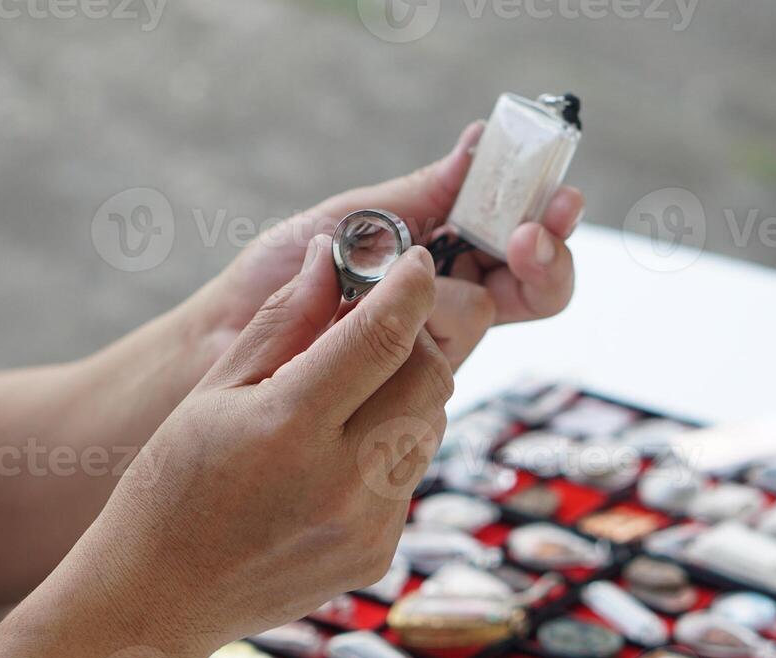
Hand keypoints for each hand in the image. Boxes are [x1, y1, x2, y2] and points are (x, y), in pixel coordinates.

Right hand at [71, 235, 449, 656]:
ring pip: (429, 427)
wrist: (157, 598)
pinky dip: (387, 448)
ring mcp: (366, 526)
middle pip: (429, 379)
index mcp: (288, 429)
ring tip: (343, 398)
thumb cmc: (171, 486)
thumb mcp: (211, 393)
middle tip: (372, 332)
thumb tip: (330, 260)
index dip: (409, 287)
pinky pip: (409, 476)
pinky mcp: (377, 554)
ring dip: (402, 394)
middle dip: (412, 340)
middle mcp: (340, 482)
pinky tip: (331, 459)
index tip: (414, 262)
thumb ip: (282, 323)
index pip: (383, 338)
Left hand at [187, 122, 581, 371]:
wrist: (217, 343)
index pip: (519, 243)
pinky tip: (398, 322)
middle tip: (530, 236)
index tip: (558, 199)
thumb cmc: (275, 277)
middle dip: (541, 257)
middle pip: (532, 288)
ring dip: (458, 289)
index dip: (547, 221)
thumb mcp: (352, 220)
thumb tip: (480, 142)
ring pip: (483, 320)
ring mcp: (427, 352)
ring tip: (413, 272)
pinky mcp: (403, 397)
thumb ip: (422, 195)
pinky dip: (422, 338)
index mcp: (438, 257)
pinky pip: (440, 372)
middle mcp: (444, 306)